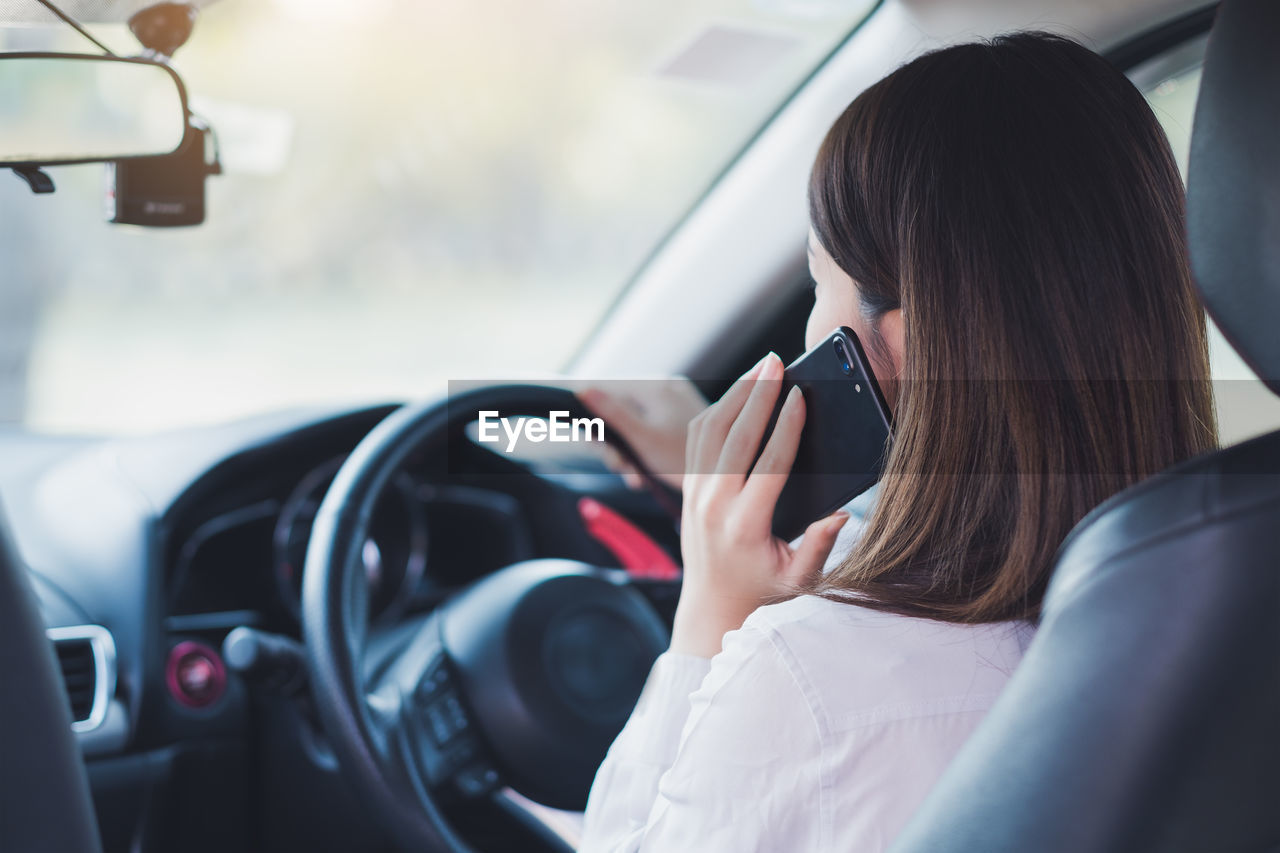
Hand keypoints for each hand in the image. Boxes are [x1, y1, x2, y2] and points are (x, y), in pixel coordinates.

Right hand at [578, 379, 706, 490]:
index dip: (594, 410)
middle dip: (614, 441)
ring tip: (635, 476)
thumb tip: (583, 390)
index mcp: (659, 388)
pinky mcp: (679, 423)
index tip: (588, 433)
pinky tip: (644, 476)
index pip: (610, 388)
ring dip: (627, 452)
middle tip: (618, 463)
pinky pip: (649, 432)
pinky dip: (642, 453)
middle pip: (621, 408)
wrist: (729, 482)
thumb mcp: (644, 440)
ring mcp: (675, 406)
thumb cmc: (687, 461)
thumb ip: (613, 414)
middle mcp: (668, 389)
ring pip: (633, 424)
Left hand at [670, 352, 849, 657]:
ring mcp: (696, 494)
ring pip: (711, 430)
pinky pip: (697, 438)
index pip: (768, 463)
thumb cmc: (763, 591)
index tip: (800, 396)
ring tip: (761, 368)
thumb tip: (842, 515)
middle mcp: (714, 505)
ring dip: (736, 394)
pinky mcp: (688, 488)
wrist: (712, 605)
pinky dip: (718, 409)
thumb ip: (820, 548)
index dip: (786, 426)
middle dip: (758, 395)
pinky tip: (738, 392)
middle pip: (736, 435)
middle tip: (777, 363)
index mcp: (745, 524)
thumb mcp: (800, 580)